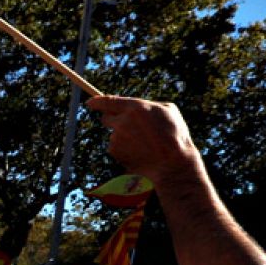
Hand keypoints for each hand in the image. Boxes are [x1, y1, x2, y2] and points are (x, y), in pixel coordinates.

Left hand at [86, 96, 203, 185]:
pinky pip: (116, 147)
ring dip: (123, 137)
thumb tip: (134, 107)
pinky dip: (124, 149)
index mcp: (135, 108)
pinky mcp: (115, 152)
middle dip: (112, 120)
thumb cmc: (175, 135)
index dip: (97, 102)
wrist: (172, 163)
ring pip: (114, 135)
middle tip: (125, 125)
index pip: (108, 101)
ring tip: (143, 144)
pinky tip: (139, 152)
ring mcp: (116, 138)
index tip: (90, 103)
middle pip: (106, 118)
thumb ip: (147, 105)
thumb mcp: (168, 110)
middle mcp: (122, 122)